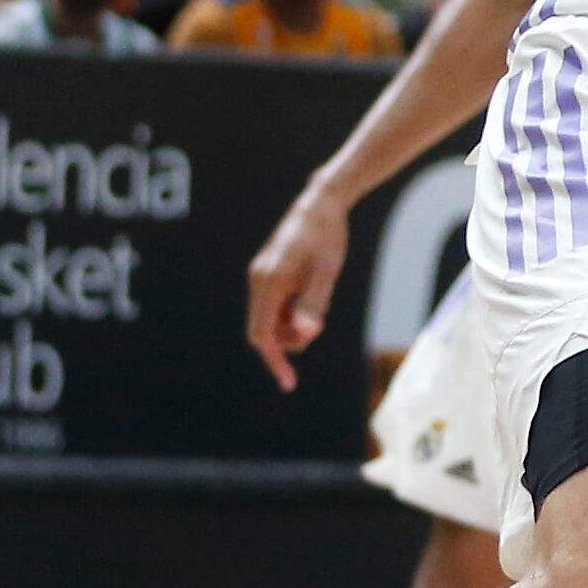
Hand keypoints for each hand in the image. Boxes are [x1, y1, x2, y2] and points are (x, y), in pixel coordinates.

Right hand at [246, 187, 351, 391]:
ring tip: (317, 309)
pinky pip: (273, 306)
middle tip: (317, 328)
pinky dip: (289, 313)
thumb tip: (306, 334)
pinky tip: (309, 298)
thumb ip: (314, 303)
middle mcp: (259, 280)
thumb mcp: (327, 272)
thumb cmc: (328, 237)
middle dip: (287, 342)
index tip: (290, 383)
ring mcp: (261, 276)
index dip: (275, 362)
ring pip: (269, 319)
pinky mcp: (267, 273)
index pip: (263, 335)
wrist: (321, 204)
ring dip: (290, 327)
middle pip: (263, 331)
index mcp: (270, 282)